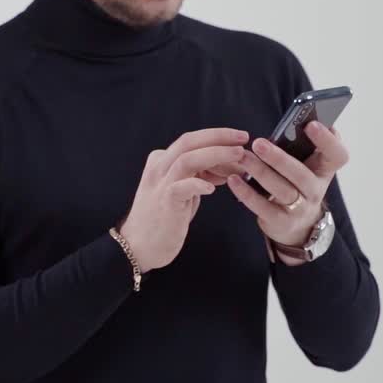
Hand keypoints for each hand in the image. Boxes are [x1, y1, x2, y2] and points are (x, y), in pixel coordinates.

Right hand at [119, 128, 249, 271]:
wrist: (139, 245)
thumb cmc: (165, 218)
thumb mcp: (182, 189)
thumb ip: (199, 174)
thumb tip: (228, 165)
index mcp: (162, 161)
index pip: (191, 141)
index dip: (217, 137)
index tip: (239, 139)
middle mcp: (159, 168)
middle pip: (188, 142)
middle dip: (218, 136)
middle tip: (243, 137)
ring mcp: (160, 185)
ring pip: (186, 160)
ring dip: (215, 154)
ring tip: (238, 155)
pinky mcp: (164, 204)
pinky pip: (180, 188)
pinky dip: (197, 184)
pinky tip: (212, 187)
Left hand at [226, 122, 349, 264]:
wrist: (297, 225)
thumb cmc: (297, 182)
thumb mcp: (306, 164)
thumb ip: (302, 145)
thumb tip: (295, 121)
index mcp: (325, 170)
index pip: (338, 155)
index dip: (327, 140)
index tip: (311, 124)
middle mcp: (316, 190)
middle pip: (302, 175)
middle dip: (280, 159)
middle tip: (258, 143)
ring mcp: (301, 209)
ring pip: (282, 190)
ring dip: (260, 172)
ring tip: (242, 157)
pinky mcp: (281, 222)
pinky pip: (263, 208)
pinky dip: (247, 194)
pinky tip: (234, 180)